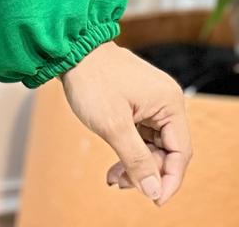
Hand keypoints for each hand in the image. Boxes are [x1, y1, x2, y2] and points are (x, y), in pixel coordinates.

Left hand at [58, 39, 192, 206]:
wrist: (69, 47)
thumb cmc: (91, 80)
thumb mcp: (113, 126)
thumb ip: (137, 160)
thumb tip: (154, 191)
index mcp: (169, 103)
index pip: (180, 153)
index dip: (169, 179)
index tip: (154, 200)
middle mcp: (165, 101)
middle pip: (165, 150)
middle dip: (146, 171)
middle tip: (121, 184)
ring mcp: (150, 100)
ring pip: (151, 144)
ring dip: (135, 163)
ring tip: (113, 178)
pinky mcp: (136, 100)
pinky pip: (139, 133)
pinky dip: (128, 149)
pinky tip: (114, 165)